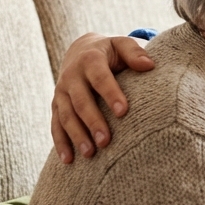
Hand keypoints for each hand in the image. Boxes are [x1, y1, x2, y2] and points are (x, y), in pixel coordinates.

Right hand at [52, 33, 154, 162]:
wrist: (81, 50)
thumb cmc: (110, 51)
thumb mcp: (122, 44)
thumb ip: (135, 52)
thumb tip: (149, 65)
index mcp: (90, 60)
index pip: (100, 78)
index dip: (111, 94)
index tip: (123, 112)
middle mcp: (71, 76)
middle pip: (80, 101)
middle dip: (92, 122)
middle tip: (106, 141)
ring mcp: (61, 92)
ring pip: (66, 116)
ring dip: (76, 136)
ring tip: (90, 155)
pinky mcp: (57, 105)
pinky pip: (56, 125)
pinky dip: (61, 143)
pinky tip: (68, 160)